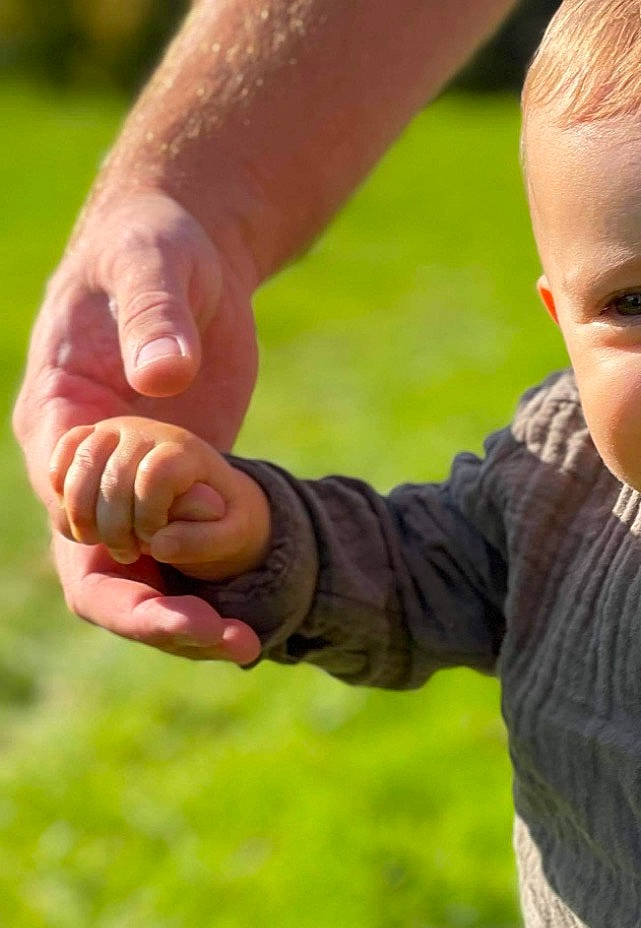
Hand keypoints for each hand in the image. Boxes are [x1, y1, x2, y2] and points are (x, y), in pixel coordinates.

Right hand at [13, 190, 260, 655]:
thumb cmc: (156, 245)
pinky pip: (179, 564)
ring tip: (248, 647)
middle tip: (226, 640)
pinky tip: (259, 625)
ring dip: (181, 623)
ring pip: (136, 582)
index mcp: (58, 420)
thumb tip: (163, 378)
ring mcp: (128, 487)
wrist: (190, 252)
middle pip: (94, 570)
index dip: (111, 553)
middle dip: (149, 617)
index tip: (167, 574)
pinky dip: (208, 597)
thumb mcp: (156, 266)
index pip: (66, 510)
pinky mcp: (174, 494)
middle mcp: (82, 469)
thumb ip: (157, 317)